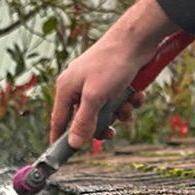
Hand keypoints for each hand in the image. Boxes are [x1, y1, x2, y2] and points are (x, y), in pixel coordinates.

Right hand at [51, 0, 181, 149]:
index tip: (64, 155)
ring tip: (127, 106)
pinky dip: (128, 101)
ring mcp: (97, 82)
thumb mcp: (95, 97)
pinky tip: (136, 94)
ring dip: (119, 113)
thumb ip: (83, 121)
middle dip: (102, 126)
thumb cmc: (111, 64)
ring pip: (106, 111)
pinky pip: (118, 100)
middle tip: (112, 133)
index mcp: (67, 88)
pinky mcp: (113, 80)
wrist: (136, 40)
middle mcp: (79, 85)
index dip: (61, 138)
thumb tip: (73, 144)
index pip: (58, 120)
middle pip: (86, 119)